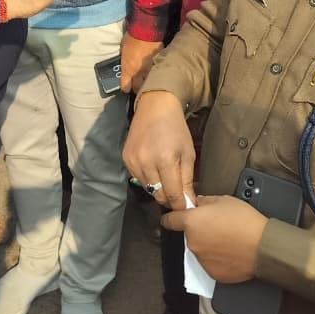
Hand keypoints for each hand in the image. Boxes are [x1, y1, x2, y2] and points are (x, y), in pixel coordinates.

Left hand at [119, 33, 161, 92]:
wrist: (146, 30)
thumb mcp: (124, 51)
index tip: (127, 87)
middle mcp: (139, 73)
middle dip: (138, 88)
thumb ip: (126, 62)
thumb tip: (127, 67)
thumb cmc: (132, 38)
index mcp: (128, 69)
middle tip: (138, 85)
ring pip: (150, 83)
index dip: (126, 87)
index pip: (126, 87)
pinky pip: (158, 72)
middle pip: (139, 88)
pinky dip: (157, 73)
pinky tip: (157, 72)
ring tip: (149, 81)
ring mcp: (151, 69)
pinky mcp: (160, 64)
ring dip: (148, 82)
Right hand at [122, 90, 193, 211]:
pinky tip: (154, 167)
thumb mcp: (188, 153)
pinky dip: (148, 178)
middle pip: (158, 195)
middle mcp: (146, 163)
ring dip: (158, 188)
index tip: (187, 206)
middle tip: (178, 195)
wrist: (155, 107)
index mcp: (166, 160)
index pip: (172, 195)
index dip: (181, 205)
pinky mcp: (126, 159)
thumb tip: (188, 203)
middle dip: (170, 199)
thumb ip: (187, 180)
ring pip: (148, 188)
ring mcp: (133, 161)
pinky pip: (138, 178)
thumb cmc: (176, 128)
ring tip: (166, 178)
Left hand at [160, 195, 267, 283]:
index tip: (174, 217)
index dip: (172, 217)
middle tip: (216, 227)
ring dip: (207, 245)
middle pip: (189, 235)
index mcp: (192, 222)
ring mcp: (201, 260)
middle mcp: (192, 243)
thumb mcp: (224, 200)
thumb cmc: (244, 221)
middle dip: (198, 231)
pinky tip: (230, 252)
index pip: (170, 220)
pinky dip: (217, 259)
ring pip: (200, 250)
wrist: (262, 247)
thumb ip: (205, 201)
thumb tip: (198, 204)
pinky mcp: (212, 274)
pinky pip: (210, 263)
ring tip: (226, 241)